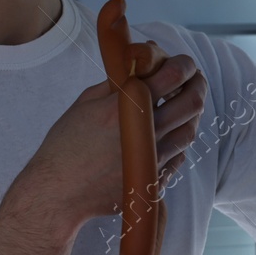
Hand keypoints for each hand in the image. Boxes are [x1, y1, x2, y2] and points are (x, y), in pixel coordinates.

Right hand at [23, 46, 207, 226]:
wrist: (58, 192)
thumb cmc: (65, 146)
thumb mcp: (85, 103)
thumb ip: (116, 82)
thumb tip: (138, 62)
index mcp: (125, 107)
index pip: (171, 76)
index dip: (184, 65)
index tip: (184, 62)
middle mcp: (144, 133)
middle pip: (191, 103)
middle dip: (197, 85)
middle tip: (195, 79)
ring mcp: (151, 159)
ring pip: (189, 131)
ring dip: (193, 113)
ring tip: (187, 103)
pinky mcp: (152, 180)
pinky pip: (178, 157)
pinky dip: (179, 140)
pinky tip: (173, 132)